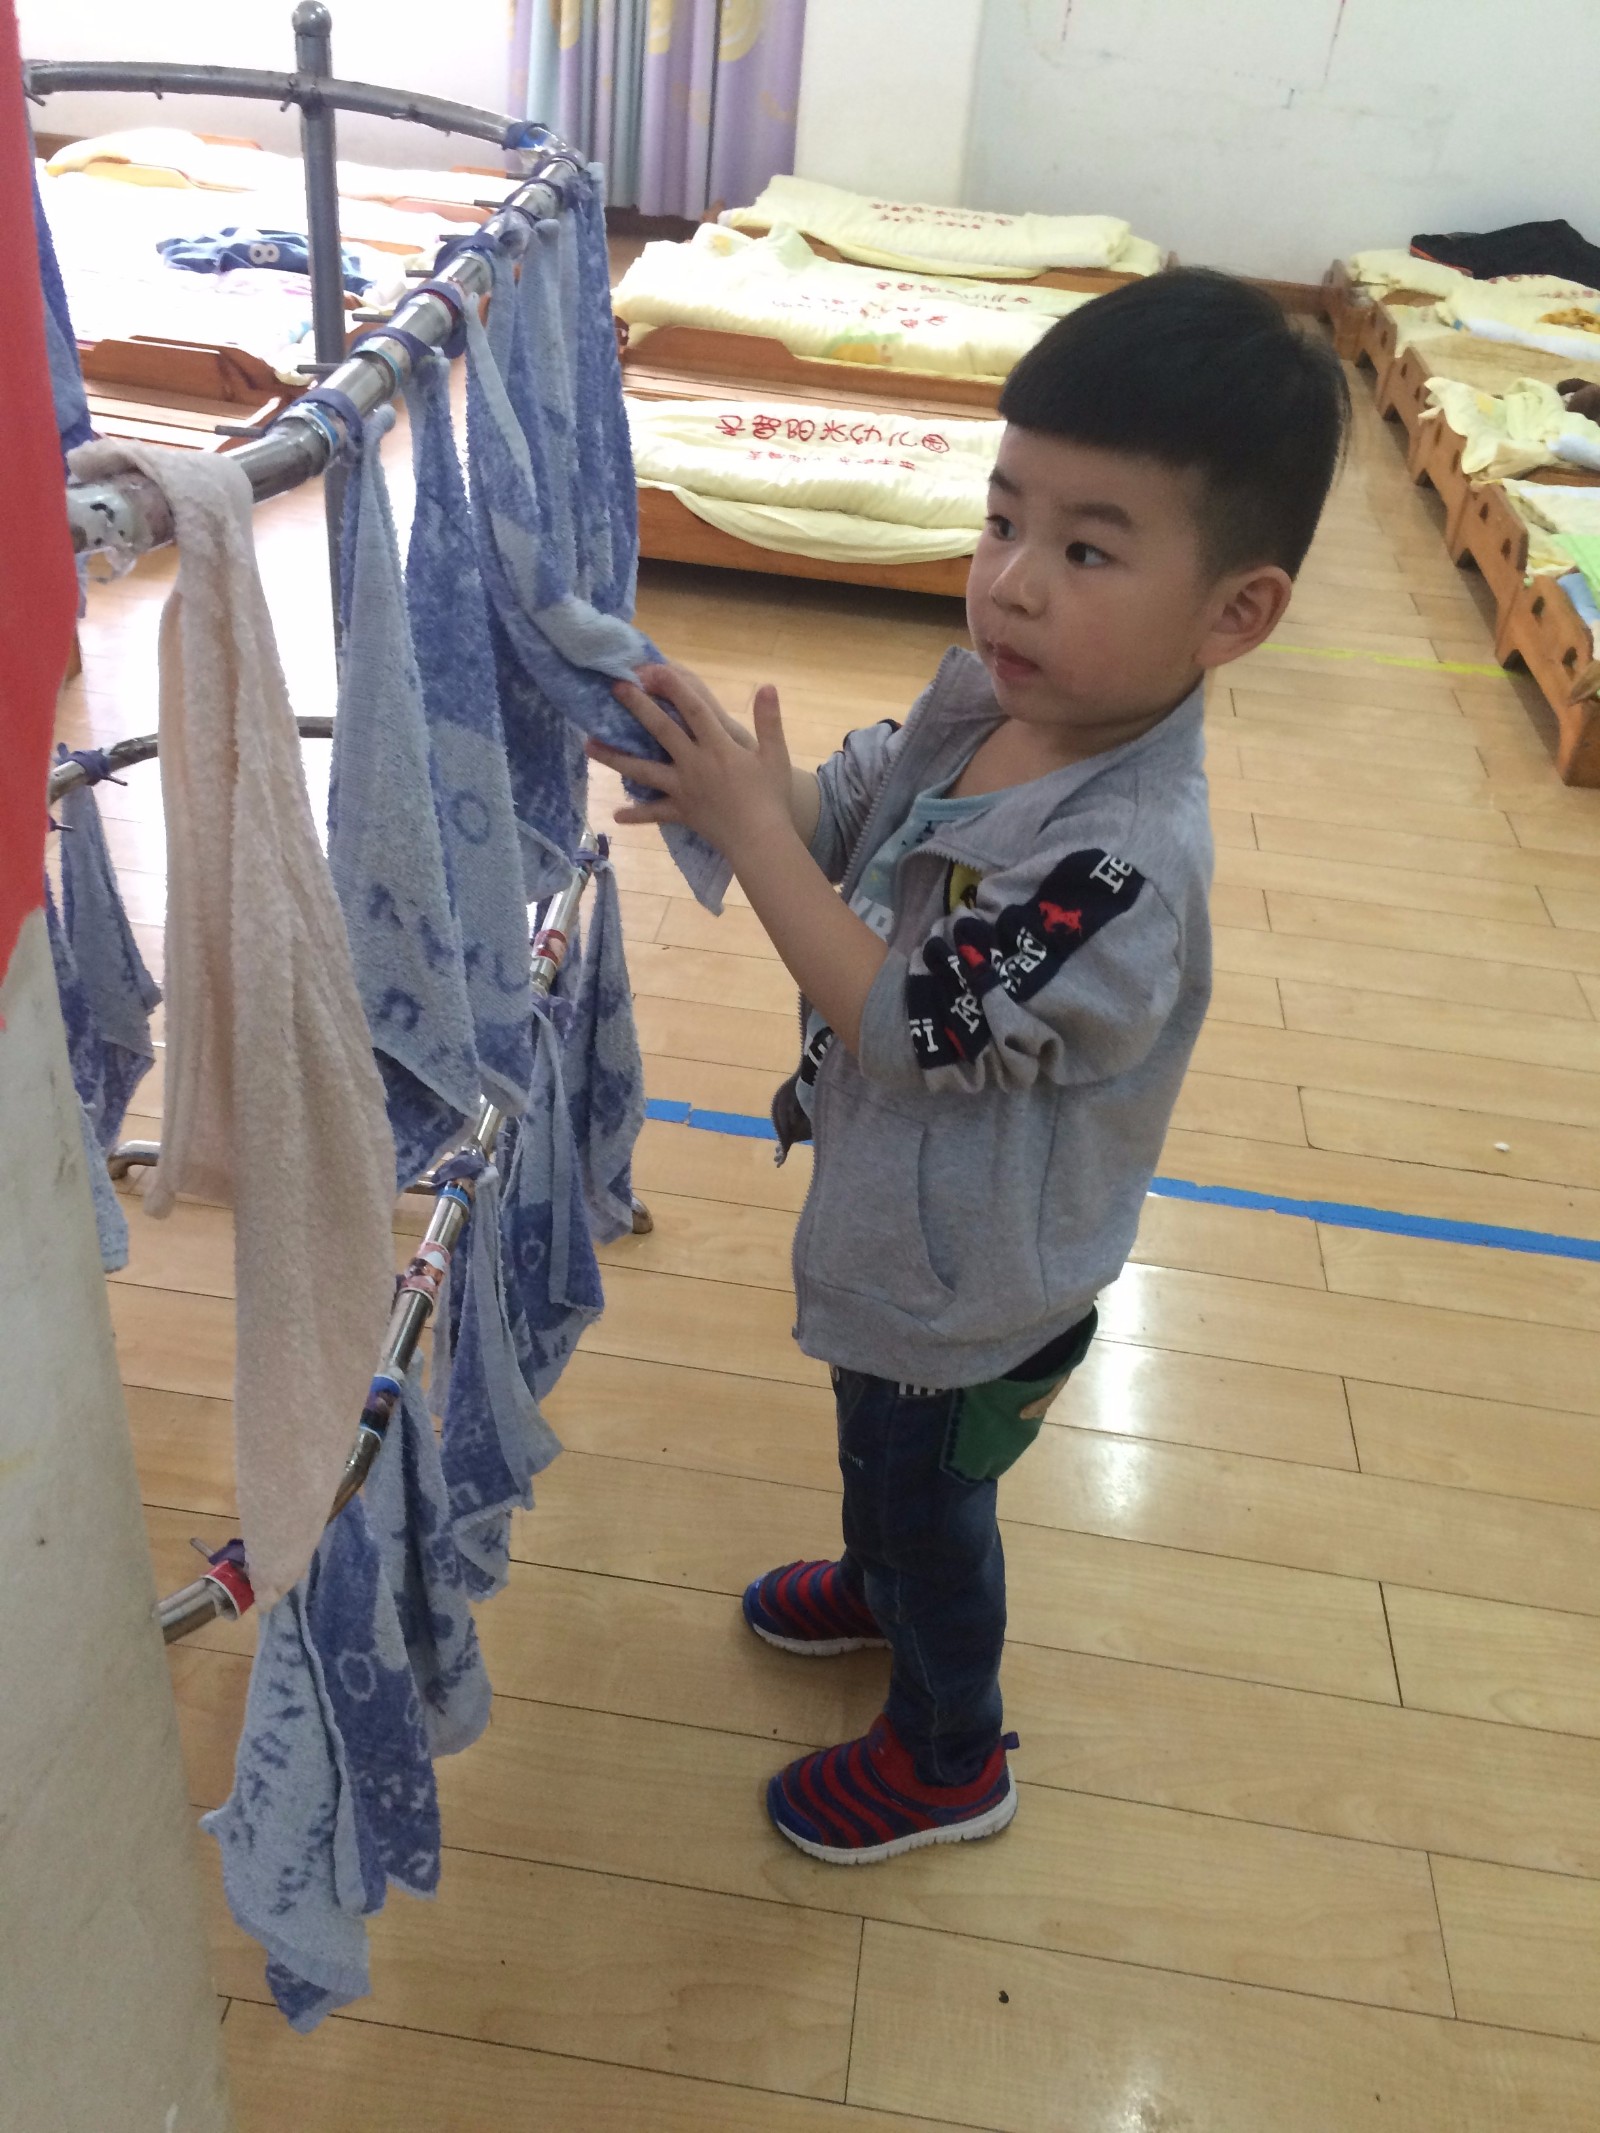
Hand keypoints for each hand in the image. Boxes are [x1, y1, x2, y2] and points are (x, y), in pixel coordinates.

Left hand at [588, 662, 795, 859]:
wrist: (761, 841)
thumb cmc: (771, 797)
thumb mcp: (775, 755)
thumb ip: (769, 720)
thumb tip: (768, 686)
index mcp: (718, 747)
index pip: (694, 710)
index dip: (674, 687)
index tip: (655, 668)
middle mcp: (694, 764)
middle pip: (661, 732)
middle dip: (638, 708)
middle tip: (615, 688)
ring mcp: (683, 789)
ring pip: (643, 771)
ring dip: (615, 757)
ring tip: (588, 745)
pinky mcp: (680, 812)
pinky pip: (655, 813)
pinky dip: (636, 815)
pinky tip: (617, 815)